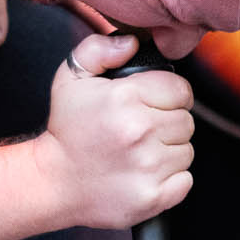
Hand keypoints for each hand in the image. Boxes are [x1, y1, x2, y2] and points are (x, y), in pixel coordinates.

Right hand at [33, 31, 194, 228]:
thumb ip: (99, 49)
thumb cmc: (66, 130)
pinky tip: (145, 173)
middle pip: (187, 120)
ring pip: (186, 150)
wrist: (52, 182)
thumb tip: (132, 42)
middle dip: (168, 122)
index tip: (152, 104)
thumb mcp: (70, 78)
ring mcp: (147, 168)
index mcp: (124, 99)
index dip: (168, 94)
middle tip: (141, 130)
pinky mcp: (152, 197)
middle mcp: (139, 132)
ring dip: (169, 150)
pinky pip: (185, 180)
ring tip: (140, 152)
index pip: (180, 89)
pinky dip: (171, 178)